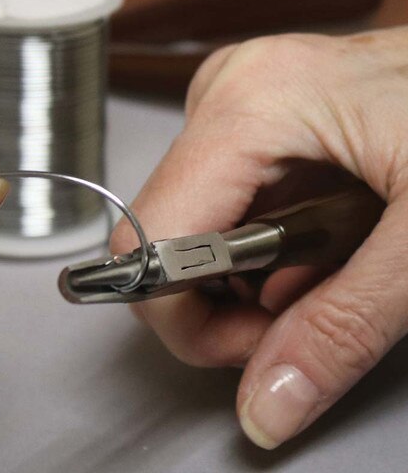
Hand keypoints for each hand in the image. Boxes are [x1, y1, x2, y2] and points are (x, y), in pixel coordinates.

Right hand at [111, 27, 407, 448]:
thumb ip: (344, 326)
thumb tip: (268, 402)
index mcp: (251, 107)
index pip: (152, 241)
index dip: (188, 317)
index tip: (258, 342)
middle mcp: (225, 94)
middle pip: (166, 235)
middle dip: (226, 298)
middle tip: (303, 309)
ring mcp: (231, 100)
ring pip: (188, 223)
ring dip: (246, 271)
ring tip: (322, 261)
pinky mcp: (243, 114)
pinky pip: (215, 199)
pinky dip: (255, 240)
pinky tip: (309, 235)